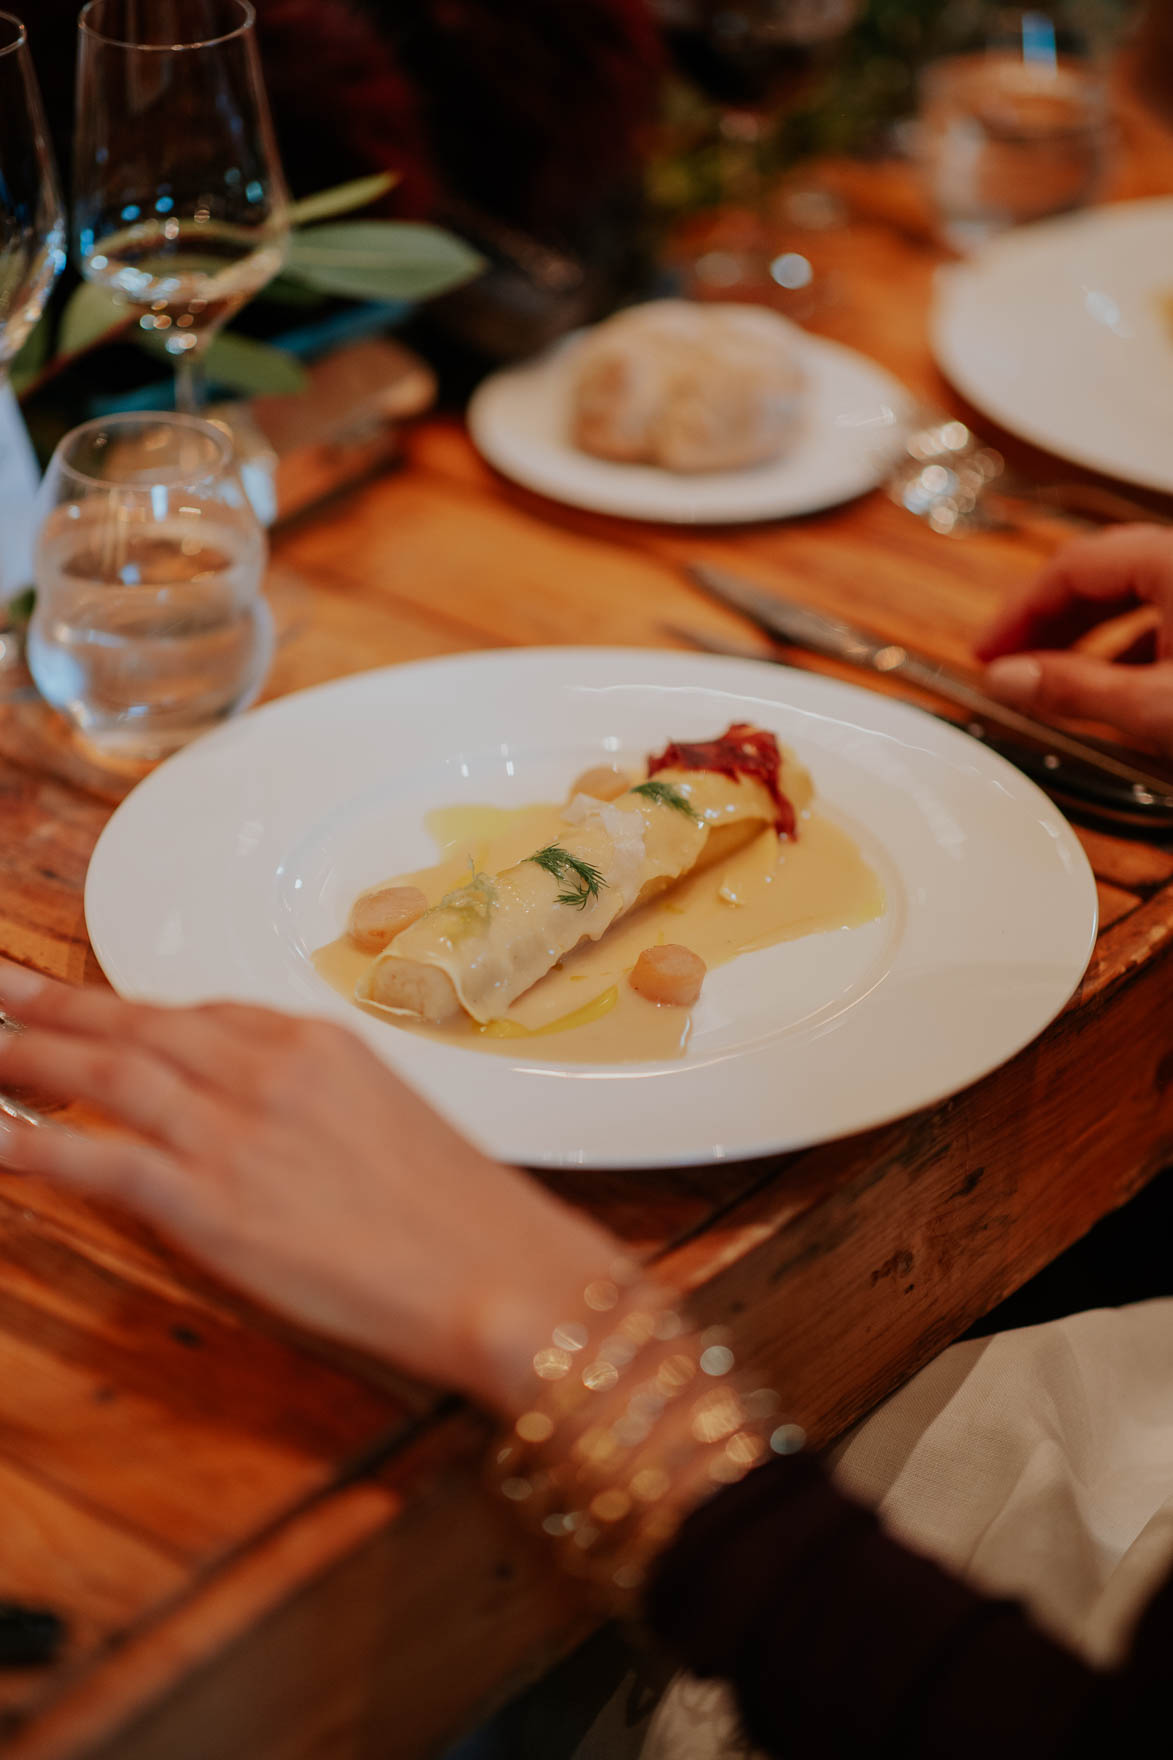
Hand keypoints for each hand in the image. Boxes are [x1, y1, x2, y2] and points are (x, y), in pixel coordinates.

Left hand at [0, 963, 616, 1420]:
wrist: (495, 1268)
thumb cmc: (461, 1213)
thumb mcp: (389, 1125)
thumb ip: (314, 1106)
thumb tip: (258, 1125)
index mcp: (317, 1043)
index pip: (201, 1013)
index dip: (130, 1011)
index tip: (91, 1006)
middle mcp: (266, 1069)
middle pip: (135, 1026)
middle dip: (52, 1006)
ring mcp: (234, 1130)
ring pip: (105, 1074)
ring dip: (29, 1054)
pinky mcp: (210, 1200)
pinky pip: (100, 1157)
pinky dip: (35, 1142)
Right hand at [977, 524, 1172, 756]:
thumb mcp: (1156, 704)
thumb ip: (1077, 689)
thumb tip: (1008, 679)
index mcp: (1172, 558)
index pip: (1071, 567)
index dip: (1018, 612)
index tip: (985, 652)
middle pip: (1099, 573)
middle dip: (1046, 619)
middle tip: (1005, 660)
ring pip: (1133, 589)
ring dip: (1084, 630)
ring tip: (1048, 672)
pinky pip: (1164, 608)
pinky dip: (1126, 639)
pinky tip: (1112, 677)